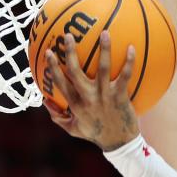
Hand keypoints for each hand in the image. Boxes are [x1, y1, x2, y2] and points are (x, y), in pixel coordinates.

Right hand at [44, 31, 138, 151]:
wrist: (120, 144)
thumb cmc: (97, 134)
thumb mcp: (74, 129)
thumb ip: (58, 117)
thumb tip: (45, 102)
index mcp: (75, 104)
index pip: (60, 82)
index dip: (53, 67)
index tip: (49, 52)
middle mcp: (88, 98)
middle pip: (76, 71)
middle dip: (70, 52)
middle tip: (68, 34)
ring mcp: (105, 96)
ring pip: (103, 68)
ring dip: (104, 49)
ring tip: (104, 32)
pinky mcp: (121, 96)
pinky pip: (125, 75)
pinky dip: (129, 61)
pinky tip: (131, 47)